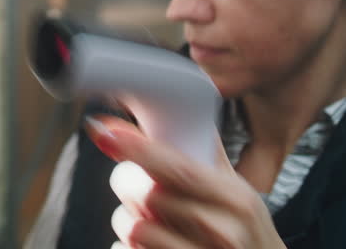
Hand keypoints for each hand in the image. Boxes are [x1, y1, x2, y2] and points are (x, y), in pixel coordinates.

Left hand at [86, 115, 285, 248]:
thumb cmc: (240, 229)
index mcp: (236, 199)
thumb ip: (198, 152)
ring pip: (132, 228)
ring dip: (128, 220)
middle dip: (129, 185)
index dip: (137, 147)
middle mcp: (223, 233)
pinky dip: (126, 247)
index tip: (105, 131)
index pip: (178, 168)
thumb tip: (161, 109)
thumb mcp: (233, 191)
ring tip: (151, 221)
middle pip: (146, 195)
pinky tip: (152, 246)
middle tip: (137, 186)